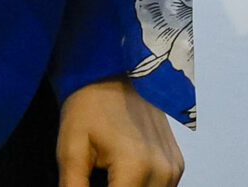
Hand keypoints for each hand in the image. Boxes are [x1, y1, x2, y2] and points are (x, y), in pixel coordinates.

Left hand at [57, 78, 182, 186]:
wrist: (114, 72)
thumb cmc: (87, 107)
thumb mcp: (71, 151)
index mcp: (135, 167)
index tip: (83, 185)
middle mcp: (162, 171)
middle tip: (93, 179)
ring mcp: (173, 168)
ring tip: (107, 178)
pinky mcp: (176, 164)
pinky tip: (120, 179)